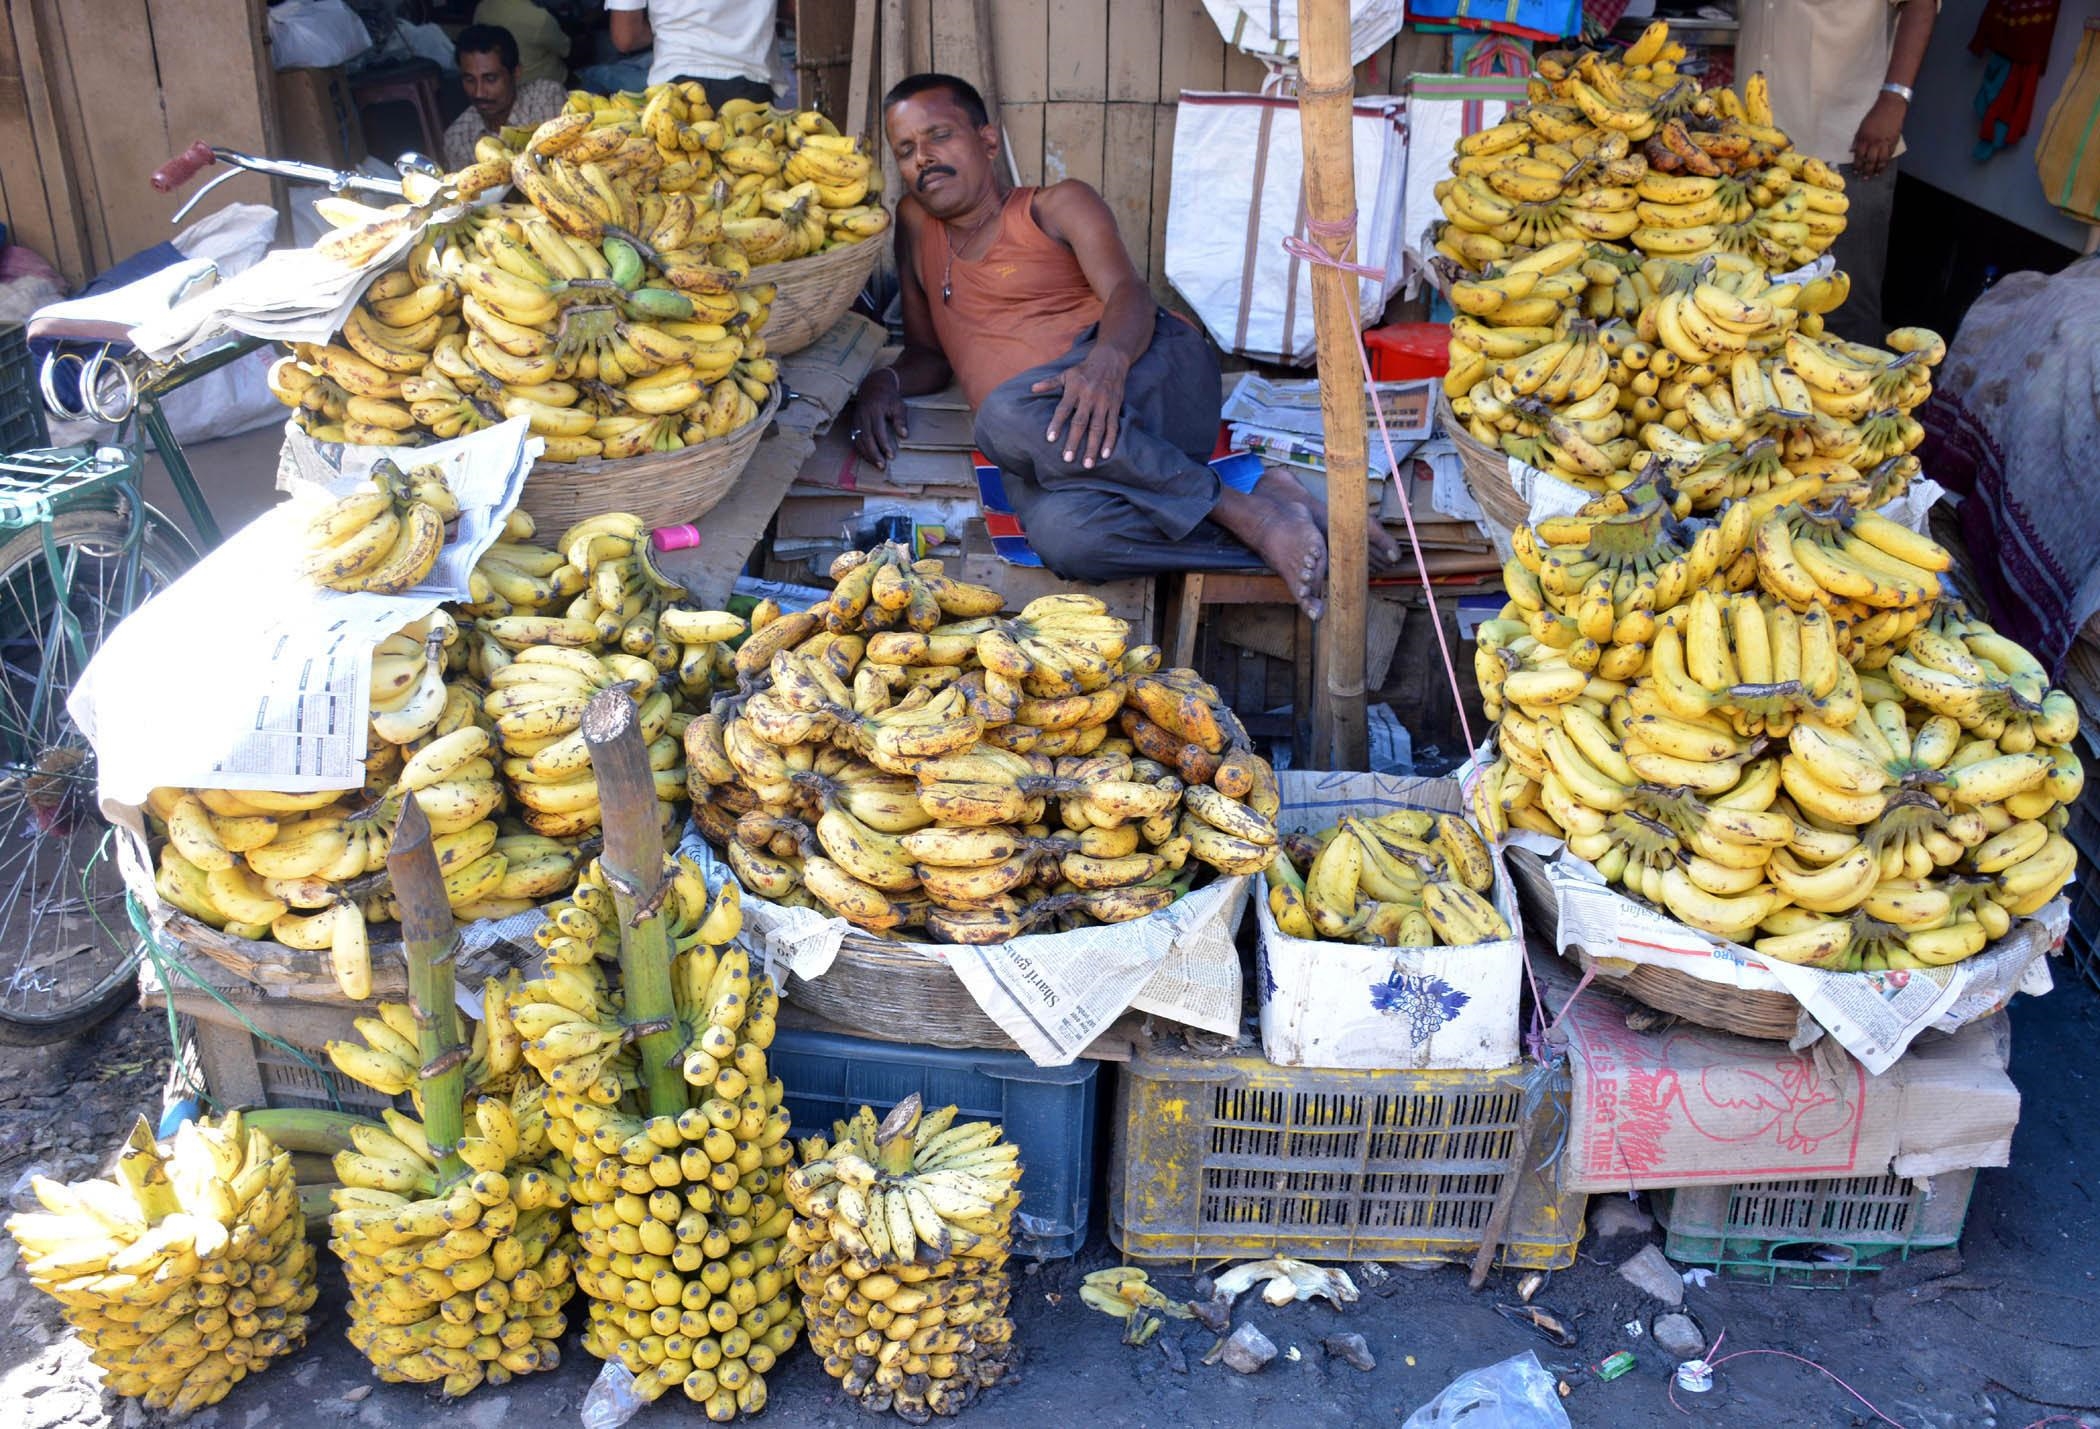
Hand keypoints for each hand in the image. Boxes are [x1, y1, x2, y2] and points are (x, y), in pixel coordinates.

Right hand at [850, 369, 905, 467]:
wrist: (873, 386)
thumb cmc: (889, 398)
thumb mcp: (898, 405)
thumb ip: (901, 420)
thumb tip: (904, 435)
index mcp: (874, 410)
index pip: (878, 431)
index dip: (884, 444)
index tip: (891, 456)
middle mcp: (863, 416)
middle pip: (867, 438)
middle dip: (874, 453)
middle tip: (882, 466)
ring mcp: (856, 420)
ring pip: (859, 440)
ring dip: (867, 454)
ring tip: (877, 465)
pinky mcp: (854, 424)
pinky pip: (855, 439)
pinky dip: (862, 450)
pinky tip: (869, 458)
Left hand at [1032, 349, 1129, 467]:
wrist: (1111, 359)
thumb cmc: (1084, 370)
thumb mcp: (1066, 373)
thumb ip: (1050, 383)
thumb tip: (1032, 389)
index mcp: (1075, 389)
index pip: (1064, 409)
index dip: (1056, 424)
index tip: (1050, 439)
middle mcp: (1089, 397)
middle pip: (1081, 422)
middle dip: (1074, 441)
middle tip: (1067, 459)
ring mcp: (1104, 403)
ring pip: (1098, 428)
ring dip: (1092, 447)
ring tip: (1087, 464)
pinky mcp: (1115, 406)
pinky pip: (1113, 426)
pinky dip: (1110, 441)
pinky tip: (1105, 455)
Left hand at [1852, 92, 1906, 177]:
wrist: (1890, 106)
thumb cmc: (1874, 115)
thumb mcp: (1861, 126)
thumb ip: (1857, 139)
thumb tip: (1851, 151)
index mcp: (1865, 138)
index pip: (1859, 156)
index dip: (1857, 165)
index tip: (1856, 171)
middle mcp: (1875, 142)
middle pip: (1870, 160)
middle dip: (1867, 170)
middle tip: (1865, 178)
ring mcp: (1885, 142)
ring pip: (1881, 160)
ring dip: (1878, 169)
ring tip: (1875, 175)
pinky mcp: (1894, 140)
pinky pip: (1890, 154)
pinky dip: (1887, 161)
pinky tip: (1884, 166)